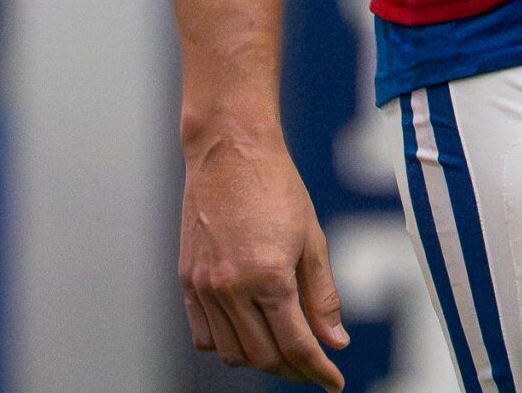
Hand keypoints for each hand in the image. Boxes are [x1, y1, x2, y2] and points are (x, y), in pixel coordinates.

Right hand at [179, 133, 348, 386]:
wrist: (230, 150)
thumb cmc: (277, 187)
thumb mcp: (312, 239)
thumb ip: (322, 295)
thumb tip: (334, 341)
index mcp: (269, 277)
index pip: (296, 345)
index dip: (318, 370)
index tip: (333, 382)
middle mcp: (231, 288)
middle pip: (263, 357)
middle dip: (292, 369)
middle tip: (313, 365)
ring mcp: (205, 286)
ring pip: (231, 353)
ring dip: (260, 360)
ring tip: (283, 349)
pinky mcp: (187, 281)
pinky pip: (203, 335)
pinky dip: (226, 346)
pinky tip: (247, 334)